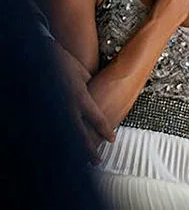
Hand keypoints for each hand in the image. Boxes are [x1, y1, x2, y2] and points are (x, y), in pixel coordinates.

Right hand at [54, 40, 114, 160]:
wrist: (47, 57)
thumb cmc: (68, 64)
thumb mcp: (84, 76)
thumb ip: (92, 90)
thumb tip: (97, 99)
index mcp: (81, 97)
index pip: (97, 118)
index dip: (105, 131)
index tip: (112, 140)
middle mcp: (69, 106)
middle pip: (81, 133)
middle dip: (90, 148)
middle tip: (98, 160)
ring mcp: (57, 109)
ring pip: (69, 133)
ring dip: (76, 147)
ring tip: (82, 159)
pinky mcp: (49, 109)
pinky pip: (59, 127)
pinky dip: (64, 138)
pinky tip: (67, 146)